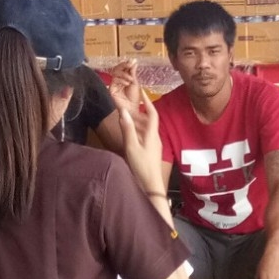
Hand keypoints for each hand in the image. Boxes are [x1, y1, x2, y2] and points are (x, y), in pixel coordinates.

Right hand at [108, 69, 167, 196]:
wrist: (151, 187)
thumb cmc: (142, 167)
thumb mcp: (132, 147)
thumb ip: (127, 129)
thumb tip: (123, 111)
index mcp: (152, 134)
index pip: (152, 113)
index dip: (147, 101)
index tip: (141, 91)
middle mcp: (155, 138)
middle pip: (148, 120)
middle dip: (139, 111)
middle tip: (128, 105)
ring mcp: (153, 146)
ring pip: (146, 129)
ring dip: (137, 121)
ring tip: (126, 117)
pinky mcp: (150, 153)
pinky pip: (144, 136)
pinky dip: (137, 131)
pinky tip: (130, 133)